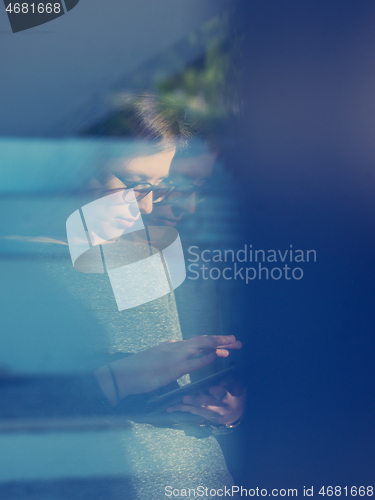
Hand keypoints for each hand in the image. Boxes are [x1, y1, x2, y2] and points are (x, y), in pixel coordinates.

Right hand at [94, 335, 241, 404]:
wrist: (122, 375)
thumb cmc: (137, 372)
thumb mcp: (155, 363)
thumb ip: (168, 365)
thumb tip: (174, 373)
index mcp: (172, 346)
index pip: (197, 341)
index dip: (212, 341)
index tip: (224, 342)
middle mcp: (175, 347)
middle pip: (203, 340)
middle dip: (221, 339)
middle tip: (236, 340)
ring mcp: (175, 355)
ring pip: (202, 345)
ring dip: (219, 344)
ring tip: (233, 344)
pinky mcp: (173, 367)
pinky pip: (195, 361)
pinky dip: (208, 357)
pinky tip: (219, 355)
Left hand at [166, 379, 245, 425]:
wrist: (234, 414)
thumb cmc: (235, 395)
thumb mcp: (238, 387)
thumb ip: (233, 380)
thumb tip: (229, 370)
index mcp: (228, 399)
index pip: (223, 395)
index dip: (218, 393)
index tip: (212, 389)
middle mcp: (217, 408)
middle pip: (207, 405)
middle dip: (196, 402)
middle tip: (186, 399)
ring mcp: (209, 413)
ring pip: (196, 410)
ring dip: (184, 408)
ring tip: (173, 406)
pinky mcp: (202, 415)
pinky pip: (190, 413)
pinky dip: (180, 410)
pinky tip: (170, 408)